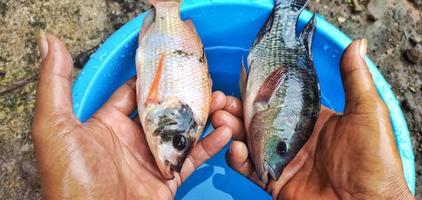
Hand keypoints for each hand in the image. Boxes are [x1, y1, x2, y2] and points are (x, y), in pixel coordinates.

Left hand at [32, 32, 231, 199]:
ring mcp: (152, 158)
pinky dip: (211, 144)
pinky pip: (193, 157)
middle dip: (185, 92)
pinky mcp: (168, 177)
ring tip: (221, 99)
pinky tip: (226, 130)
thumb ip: (56, 84)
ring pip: (183, 130)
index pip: (134, 91)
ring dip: (203, 114)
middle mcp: (131, 139)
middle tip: (204, 78)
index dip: (152, 75)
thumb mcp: (55, 126)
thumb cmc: (69, 179)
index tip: (172, 59)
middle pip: (164, 108)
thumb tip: (50, 43)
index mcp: (107, 124)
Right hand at [212, 40, 414, 199]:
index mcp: (313, 119)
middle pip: (259, 119)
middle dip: (239, 109)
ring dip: (232, 129)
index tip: (243, 78)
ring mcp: (284, 160)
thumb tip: (357, 44)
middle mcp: (295, 138)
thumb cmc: (375, 161)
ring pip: (250, 141)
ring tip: (221, 119)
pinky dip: (238, 158)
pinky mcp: (276, 182)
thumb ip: (355, 80)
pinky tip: (235, 148)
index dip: (261, 89)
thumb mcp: (368, 113)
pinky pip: (251, 168)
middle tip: (223, 101)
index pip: (280, 99)